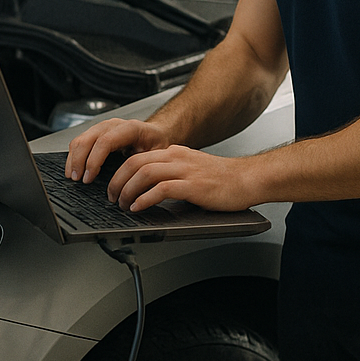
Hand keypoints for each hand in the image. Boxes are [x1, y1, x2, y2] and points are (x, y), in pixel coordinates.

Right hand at [66, 118, 171, 183]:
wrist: (155, 134)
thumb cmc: (157, 145)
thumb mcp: (159, 156)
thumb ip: (146, 168)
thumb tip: (134, 187)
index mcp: (130, 129)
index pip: (105, 142)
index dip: (94, 160)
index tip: (89, 177)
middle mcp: (113, 125)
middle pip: (88, 139)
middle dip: (79, 161)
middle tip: (77, 180)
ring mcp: (102, 127)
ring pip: (81, 139)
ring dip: (73, 159)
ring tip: (72, 176)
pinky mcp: (96, 133)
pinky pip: (79, 141)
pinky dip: (73, 156)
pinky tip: (73, 168)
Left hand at [107, 145, 254, 212]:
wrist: (248, 179)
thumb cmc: (221, 179)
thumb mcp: (190, 170)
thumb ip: (170, 174)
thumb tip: (147, 189)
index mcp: (173, 153)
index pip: (136, 157)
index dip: (119, 172)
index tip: (113, 186)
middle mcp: (176, 158)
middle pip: (135, 163)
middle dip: (117, 181)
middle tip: (111, 197)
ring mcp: (185, 170)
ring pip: (144, 173)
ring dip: (128, 190)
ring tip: (122, 204)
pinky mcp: (193, 186)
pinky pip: (162, 189)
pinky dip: (145, 199)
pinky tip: (139, 207)